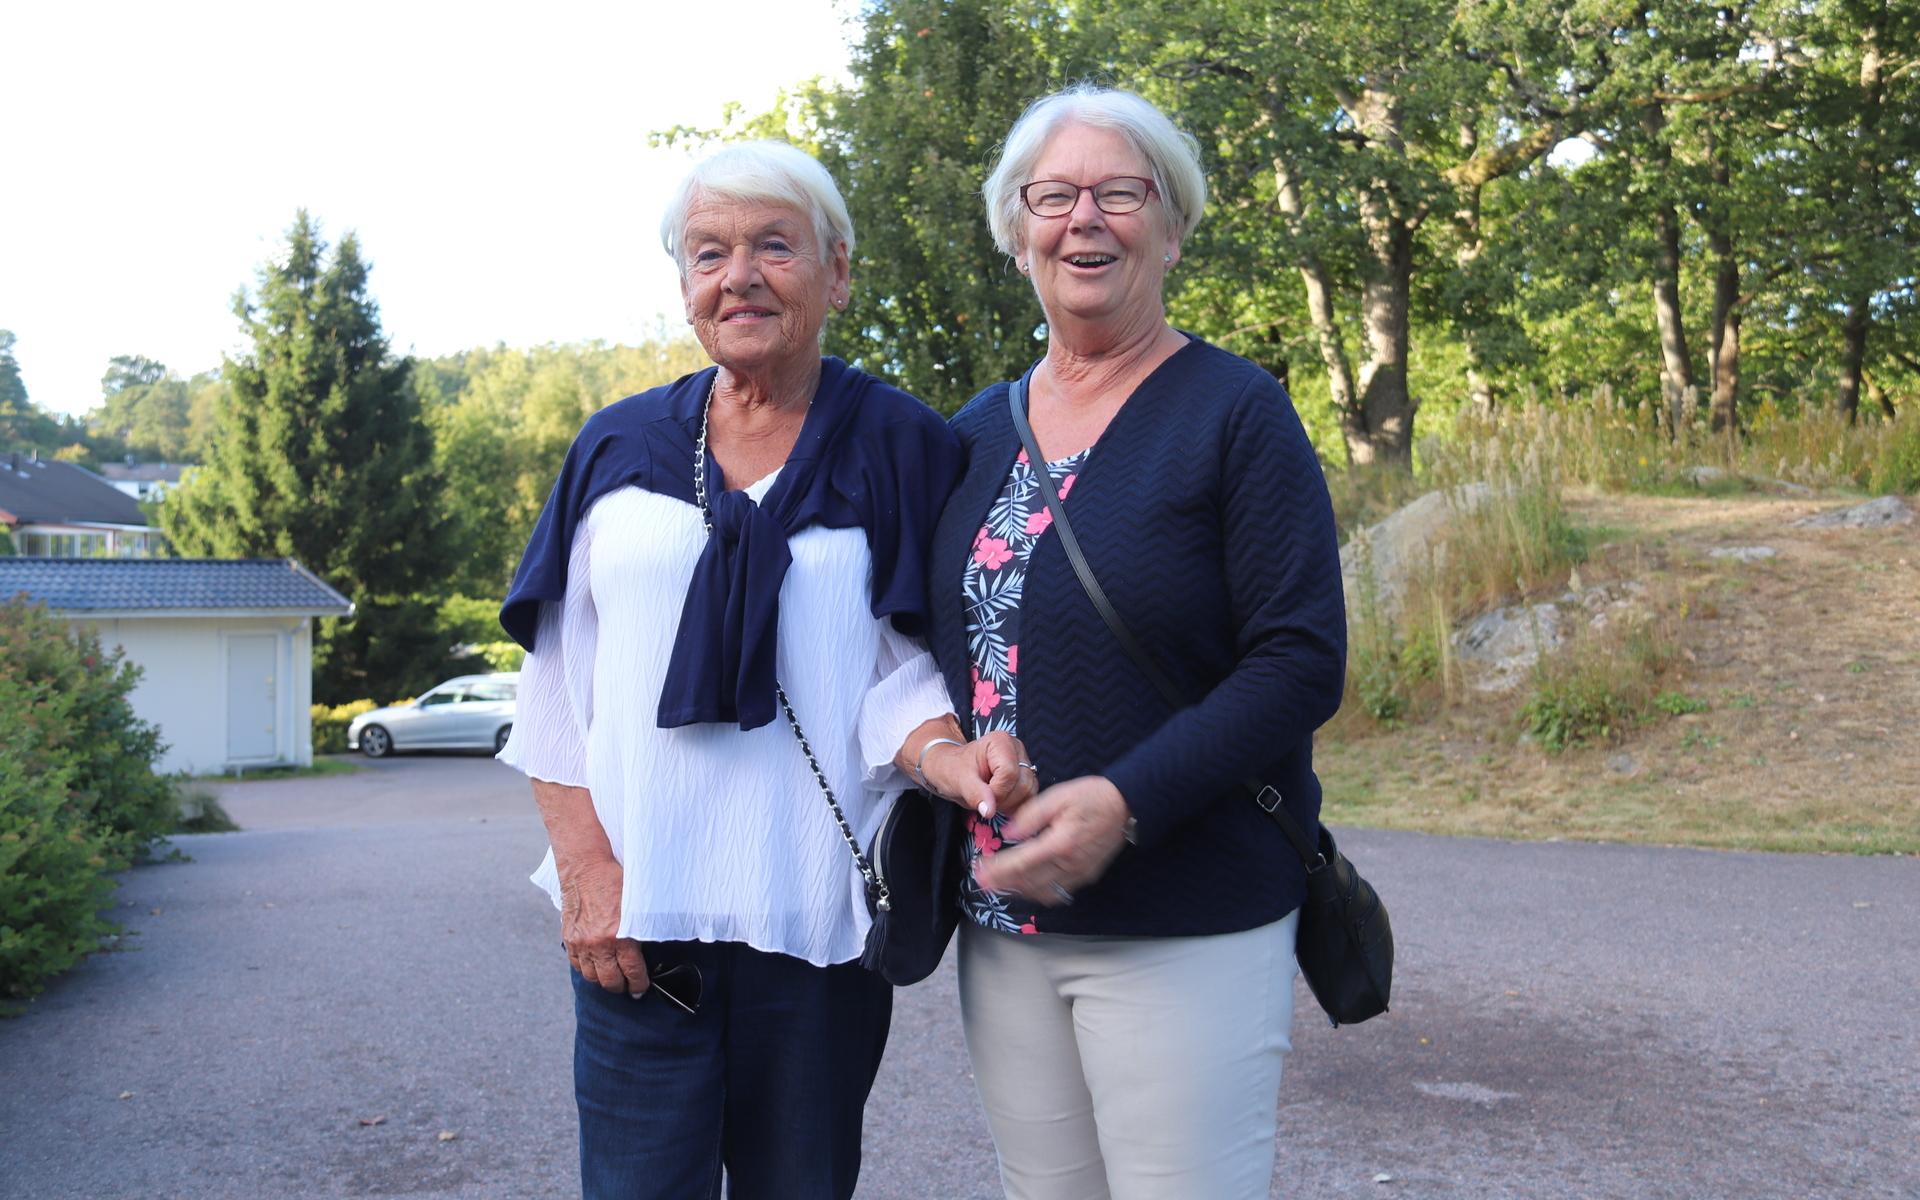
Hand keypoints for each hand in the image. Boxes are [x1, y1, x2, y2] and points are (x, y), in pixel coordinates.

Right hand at [558, 856, 649, 995]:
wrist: (586, 868)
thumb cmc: (615, 882)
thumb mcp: (635, 906)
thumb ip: (639, 930)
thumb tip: (646, 949)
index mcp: (619, 936)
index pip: (632, 972)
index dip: (639, 984)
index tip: (641, 988)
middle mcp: (598, 943)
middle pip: (610, 981)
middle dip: (622, 988)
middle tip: (629, 988)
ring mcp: (581, 943)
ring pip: (592, 976)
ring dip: (603, 980)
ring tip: (612, 979)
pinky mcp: (569, 938)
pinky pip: (577, 965)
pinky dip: (586, 969)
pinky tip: (595, 966)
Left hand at [920, 729, 1039, 819]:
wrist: (953, 771)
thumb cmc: (953, 770)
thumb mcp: (959, 780)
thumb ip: (975, 793)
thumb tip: (989, 811)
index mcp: (1001, 742)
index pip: (1009, 774)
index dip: (996, 792)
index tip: (980, 794)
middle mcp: (1017, 749)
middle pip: (1023, 784)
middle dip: (1003, 799)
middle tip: (983, 797)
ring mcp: (1024, 762)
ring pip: (1029, 792)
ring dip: (1009, 804)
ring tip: (990, 798)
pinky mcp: (1027, 776)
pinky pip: (1030, 796)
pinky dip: (1015, 805)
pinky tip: (999, 802)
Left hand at [972, 775, 1130, 902]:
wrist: (1127, 805)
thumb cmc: (1092, 796)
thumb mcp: (1058, 796)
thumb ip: (1030, 816)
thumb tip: (1008, 834)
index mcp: (1060, 843)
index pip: (1021, 863)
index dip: (998, 871)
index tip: (979, 872)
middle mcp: (1070, 864)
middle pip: (1029, 883)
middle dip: (1003, 885)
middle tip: (982, 883)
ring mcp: (1080, 873)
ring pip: (1043, 892)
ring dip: (1019, 891)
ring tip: (1001, 885)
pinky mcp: (1087, 875)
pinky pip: (1058, 892)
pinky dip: (1039, 892)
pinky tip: (1028, 886)